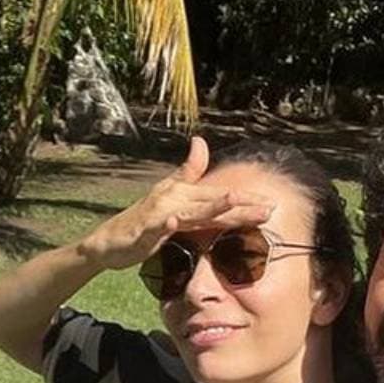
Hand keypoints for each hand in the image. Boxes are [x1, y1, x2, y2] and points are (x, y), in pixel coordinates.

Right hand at [74, 137, 272, 271]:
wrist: (110, 241)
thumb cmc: (143, 220)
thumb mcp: (168, 195)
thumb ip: (188, 171)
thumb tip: (200, 141)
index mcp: (185, 198)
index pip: (220, 199)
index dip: (246, 201)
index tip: (272, 203)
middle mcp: (175, 202)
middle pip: (212, 204)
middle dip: (240, 205)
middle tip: (268, 207)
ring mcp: (159, 215)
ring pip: (190, 213)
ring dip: (210, 207)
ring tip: (232, 201)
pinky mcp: (143, 231)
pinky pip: (155, 229)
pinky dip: (163, 225)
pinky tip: (172, 223)